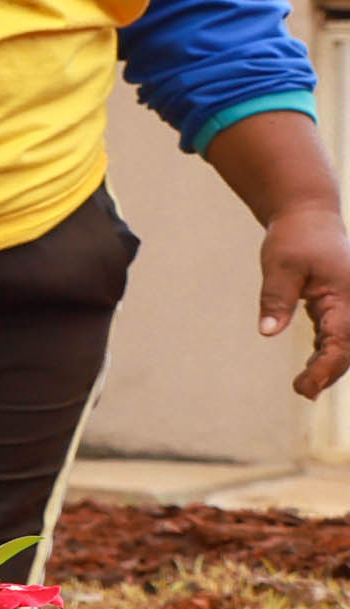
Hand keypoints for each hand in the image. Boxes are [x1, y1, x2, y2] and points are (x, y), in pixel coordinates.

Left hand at [203, 112, 349, 402]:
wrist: (310, 217)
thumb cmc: (295, 237)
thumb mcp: (279, 264)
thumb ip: (275, 297)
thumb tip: (267, 331)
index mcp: (347, 295)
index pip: (341, 341)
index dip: (326, 367)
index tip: (305, 387)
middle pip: (349, 348)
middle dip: (329, 372)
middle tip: (301, 392)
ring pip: (346, 345)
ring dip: (329, 367)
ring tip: (303, 388)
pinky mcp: (340, 308)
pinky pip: (339, 338)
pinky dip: (327, 355)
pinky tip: (309, 374)